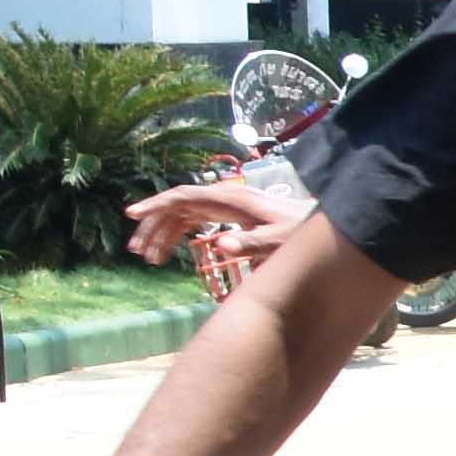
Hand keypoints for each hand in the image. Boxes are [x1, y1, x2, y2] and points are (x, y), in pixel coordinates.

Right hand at [125, 179, 293, 268]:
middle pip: (177, 206)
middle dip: (154, 225)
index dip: (156, 204)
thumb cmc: (300, 232)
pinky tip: (168, 253)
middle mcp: (223, 199)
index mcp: (229, 199)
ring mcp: (225, 207)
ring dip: (163, 233)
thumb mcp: (278, 240)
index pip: (183, 196)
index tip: (133, 215)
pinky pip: (194, 222)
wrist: (322, 226)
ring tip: (149, 258)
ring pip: (182, 215)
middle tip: (138, 252)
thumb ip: (251, 243)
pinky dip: (177, 235)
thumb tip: (220, 245)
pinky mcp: (229, 217)